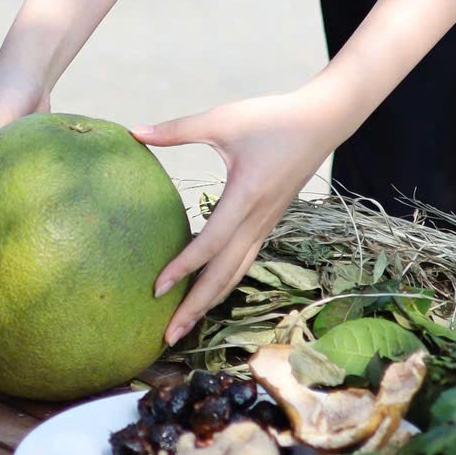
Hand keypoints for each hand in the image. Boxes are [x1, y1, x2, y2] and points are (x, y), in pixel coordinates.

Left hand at [131, 84, 339, 345]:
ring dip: (210, 302)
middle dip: (195, 308)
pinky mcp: (267, 222)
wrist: (321, 122)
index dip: (182, 269)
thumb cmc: (271, 117)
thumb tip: (133, 131)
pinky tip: (208, 293)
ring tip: (185, 327)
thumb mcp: (222, 119)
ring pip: (236, 274)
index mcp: (245, 197)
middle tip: (168, 338)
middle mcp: (257, 219)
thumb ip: (177, 130)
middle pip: (224, 275)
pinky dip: (224, 283)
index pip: (209, 244)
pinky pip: (243, 261)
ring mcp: (265, 224)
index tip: (155, 289)